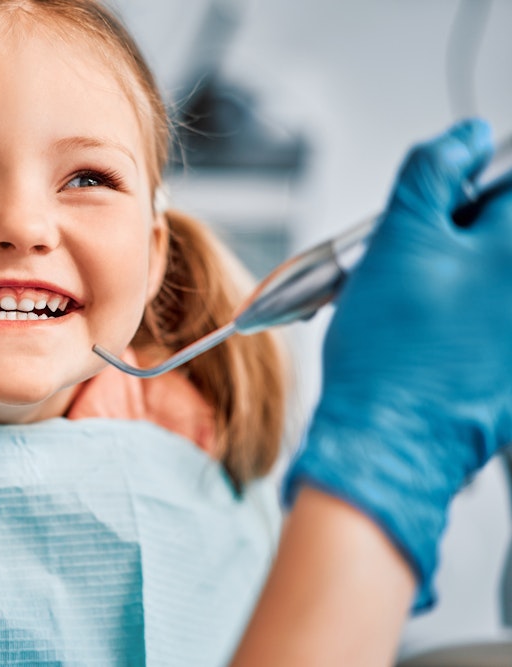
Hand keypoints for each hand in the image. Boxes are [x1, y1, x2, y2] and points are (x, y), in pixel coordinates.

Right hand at [284, 118, 511, 608]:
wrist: (391, 439)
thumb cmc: (390, 350)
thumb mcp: (398, 237)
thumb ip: (435, 171)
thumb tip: (466, 137)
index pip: (508, 180)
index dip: (469, 185)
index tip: (440, 207)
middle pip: (498, 232)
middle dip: (464, 233)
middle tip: (421, 259)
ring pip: (488, 278)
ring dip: (460, 277)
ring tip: (419, 306)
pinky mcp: (511, 365)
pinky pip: (489, 320)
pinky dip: (464, 319)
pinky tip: (431, 339)